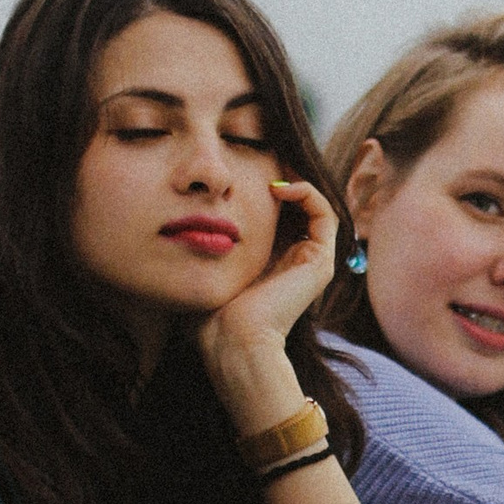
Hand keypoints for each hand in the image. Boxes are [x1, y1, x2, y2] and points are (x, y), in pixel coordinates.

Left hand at [200, 176, 340, 388]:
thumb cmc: (211, 315)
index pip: (276, 216)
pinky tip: (279, 188)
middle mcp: (296, 261)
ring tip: (271, 175)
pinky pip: (324, 214)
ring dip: (296, 183)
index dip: (263, 191)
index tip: (240, 174)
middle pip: (297, 208)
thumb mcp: (205, 270)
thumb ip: (202, 248)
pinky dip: (307, 193)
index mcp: (272, 263)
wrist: (232, 341)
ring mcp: (312, 262)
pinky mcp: (321, 263)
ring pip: (314, 207)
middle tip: (260, 162)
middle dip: (281, 181)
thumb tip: (179, 227)